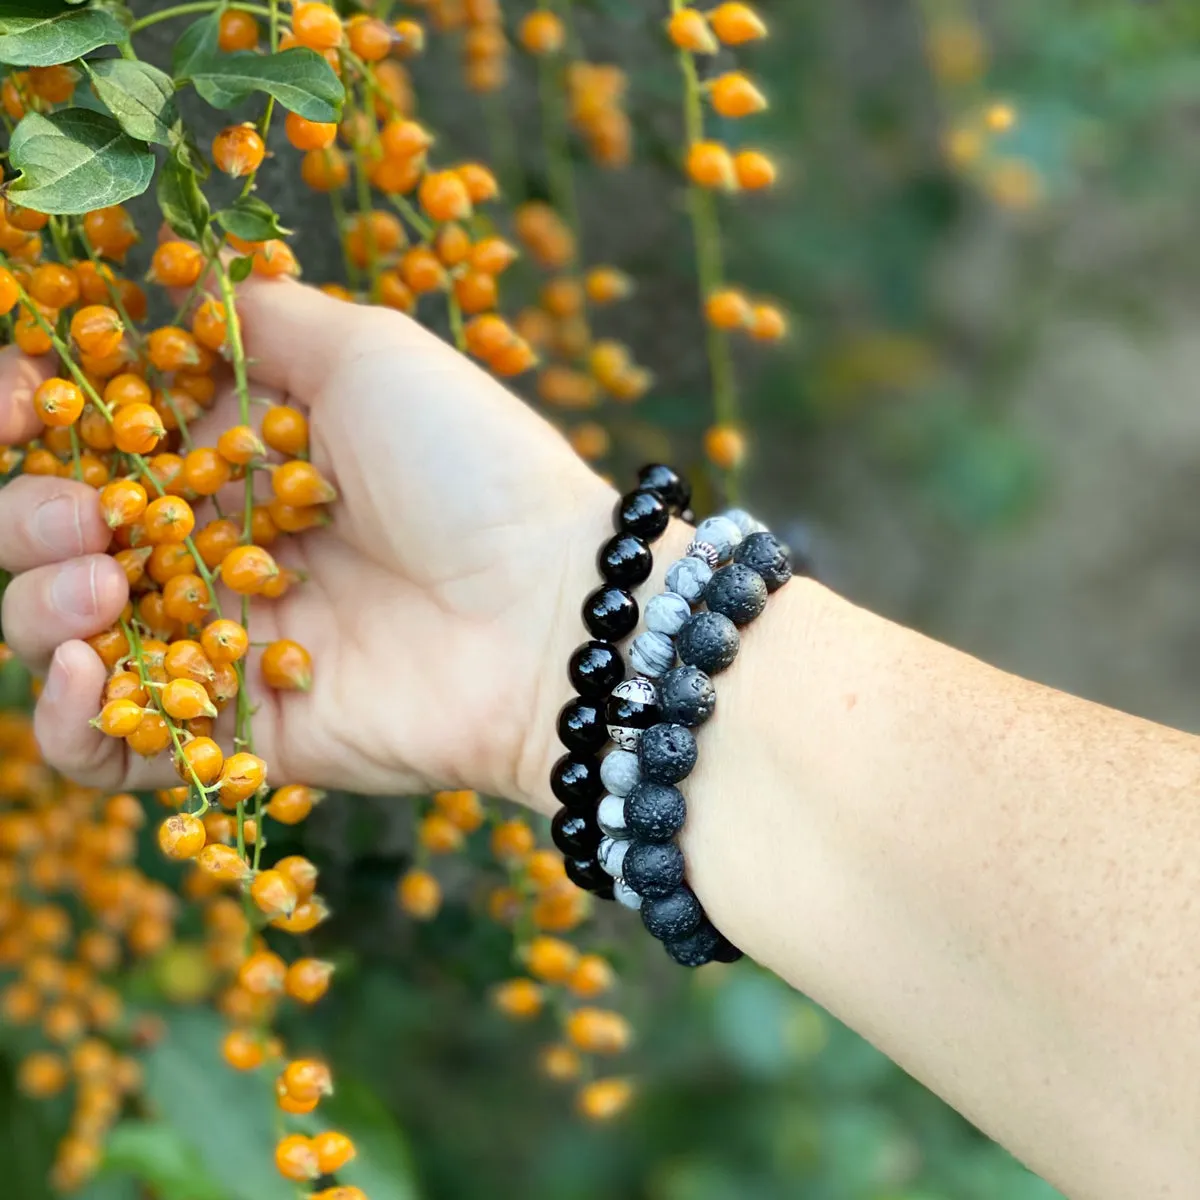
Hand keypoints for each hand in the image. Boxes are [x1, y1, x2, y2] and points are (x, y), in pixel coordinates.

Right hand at [0, 278, 616, 808]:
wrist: (549, 613)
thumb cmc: (472, 472)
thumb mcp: (372, 353)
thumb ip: (266, 321)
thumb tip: (177, 308)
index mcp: (244, 461)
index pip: (98, 443)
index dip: (31, 418)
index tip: (20, 397)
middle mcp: (223, 552)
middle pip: (64, 542)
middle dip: (34, 519)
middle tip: (85, 513)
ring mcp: (229, 647)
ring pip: (67, 641)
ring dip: (39, 609)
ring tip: (101, 586)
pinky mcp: (243, 734)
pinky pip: (118, 752)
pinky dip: (70, 723)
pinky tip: (87, 671)